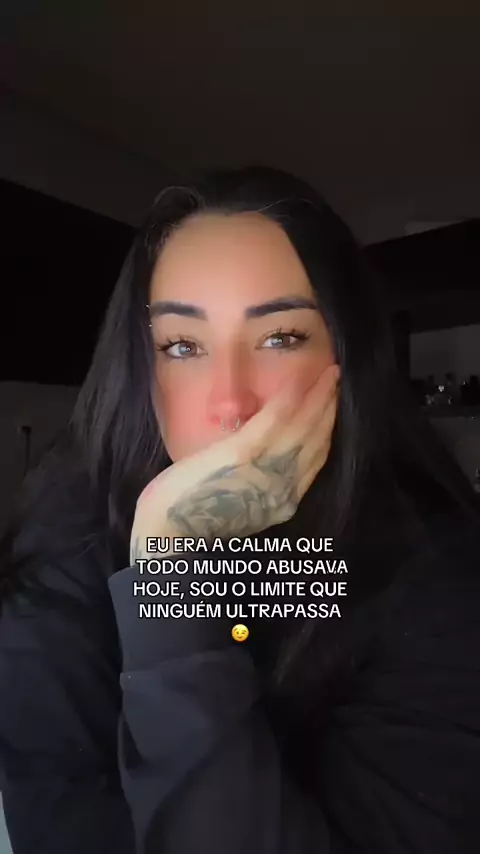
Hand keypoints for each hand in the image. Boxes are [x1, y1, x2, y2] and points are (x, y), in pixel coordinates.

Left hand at [130, 364, 339, 562]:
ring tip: (331, 373)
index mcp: (281, 503)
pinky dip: (293, 396)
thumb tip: (255, 461)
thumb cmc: (189, 521)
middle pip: (316, 441)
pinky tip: (303, 379)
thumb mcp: (236, 505)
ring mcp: (266, 471)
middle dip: (329, 408)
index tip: (331, 409)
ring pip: (304, 426)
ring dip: (320, 395)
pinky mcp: (243, 454)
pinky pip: (277, 418)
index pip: (314, 460)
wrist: (167, 536)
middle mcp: (284, 489)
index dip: (326, 431)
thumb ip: (253, 484)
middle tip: (337, 380)